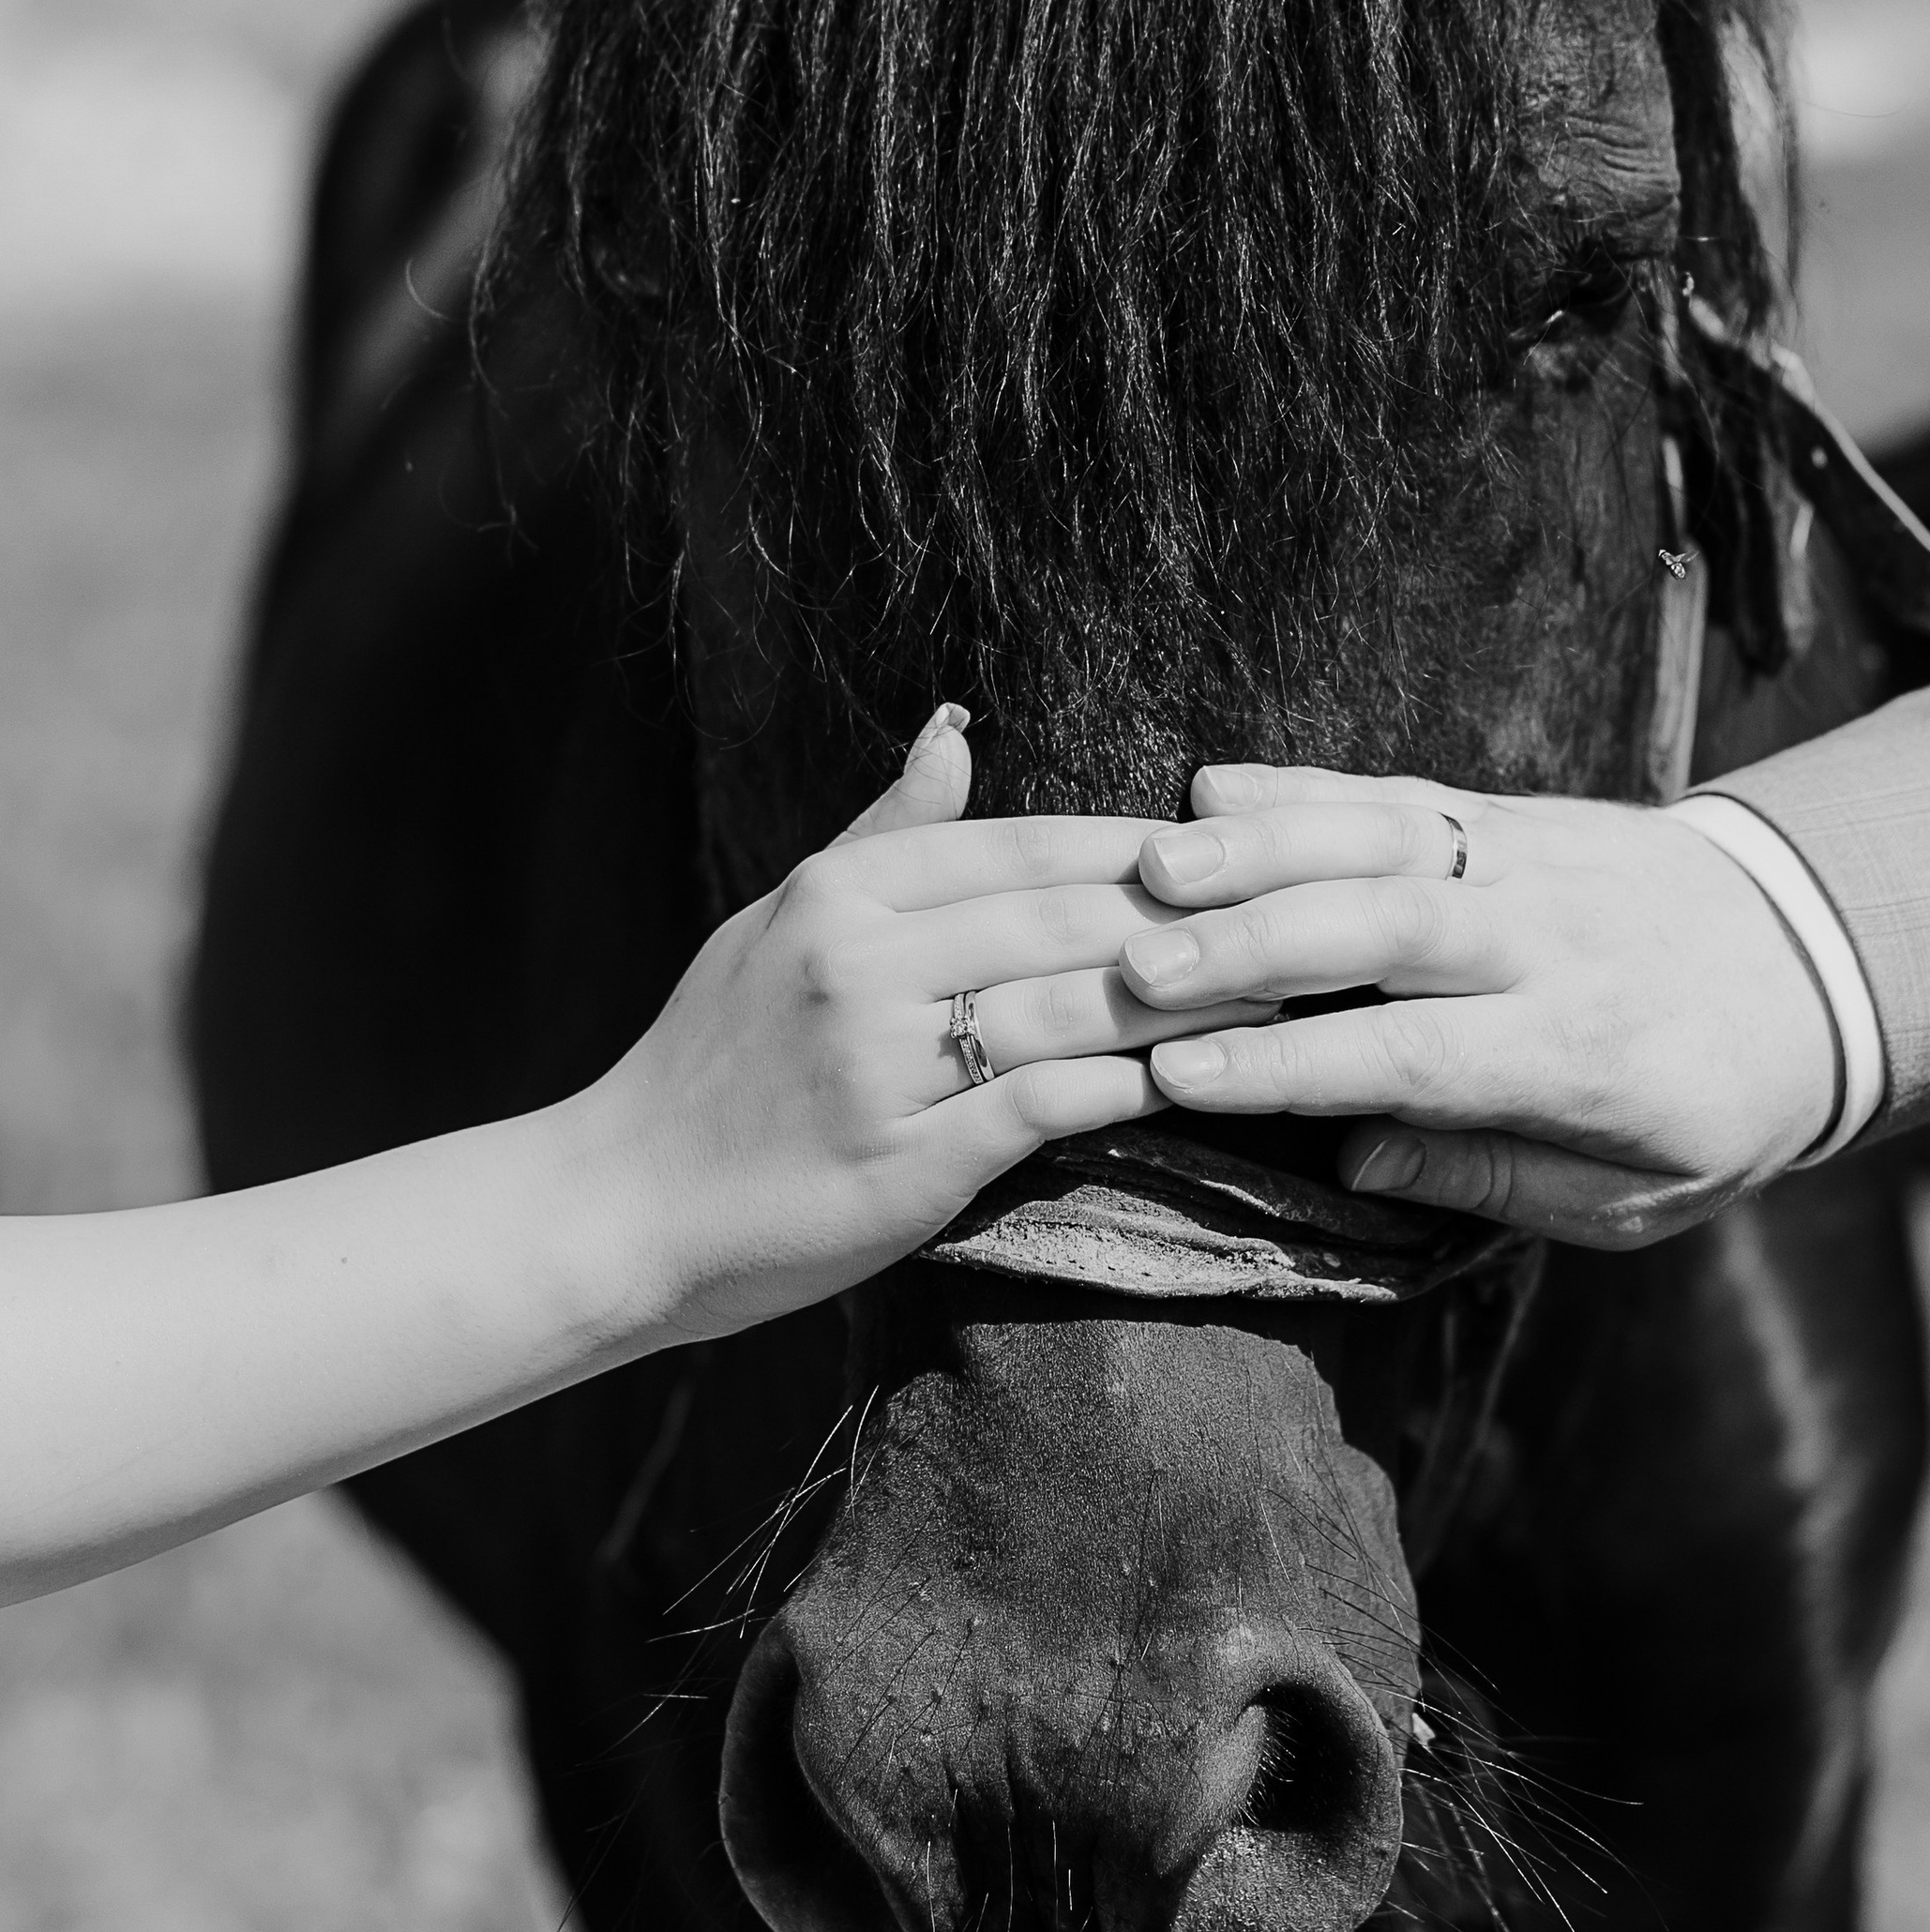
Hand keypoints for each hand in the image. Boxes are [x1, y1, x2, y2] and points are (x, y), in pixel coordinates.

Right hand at [584, 708, 1276, 1336]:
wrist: (617, 1208)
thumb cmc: (709, 1063)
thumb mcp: (778, 921)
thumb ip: (885, 834)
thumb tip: (957, 723)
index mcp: (841, 894)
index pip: (1028, 844)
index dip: (1147, 846)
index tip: (1245, 847)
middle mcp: (859, 964)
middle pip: (1068, 917)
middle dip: (1202, 914)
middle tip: (1309, 909)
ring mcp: (879, 1065)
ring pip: (1072, 1008)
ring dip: (1196, 1002)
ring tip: (1292, 995)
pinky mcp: (902, 1165)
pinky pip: (1045, 1108)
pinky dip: (1131, 1089)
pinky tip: (1202, 1081)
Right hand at [1118, 763, 1840, 1249]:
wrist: (1821, 958)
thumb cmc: (1715, 1105)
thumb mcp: (1637, 1194)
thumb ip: (1495, 1178)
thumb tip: (1353, 1159)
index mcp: (1578, 1052)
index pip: (1413, 1055)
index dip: (1291, 1066)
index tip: (1180, 1074)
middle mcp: (1546, 941)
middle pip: (1383, 930)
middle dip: (1253, 946)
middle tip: (1140, 968)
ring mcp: (1527, 858)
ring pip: (1381, 840)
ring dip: (1262, 847)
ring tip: (1156, 866)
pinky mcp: (1511, 810)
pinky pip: (1396, 791)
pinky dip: (1302, 786)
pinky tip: (1208, 786)